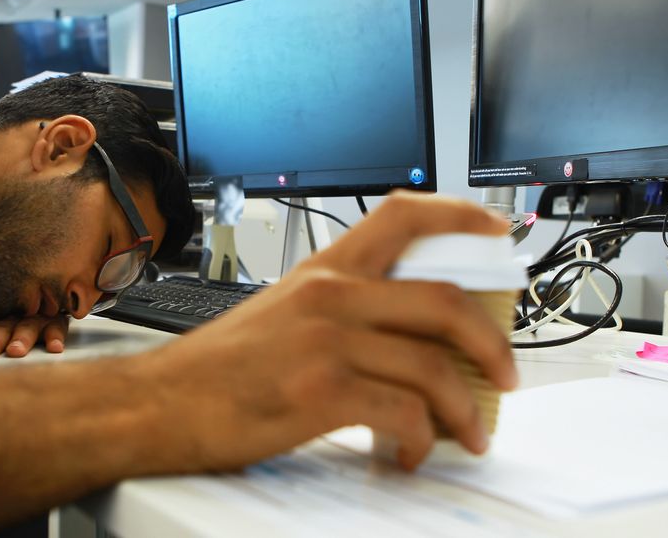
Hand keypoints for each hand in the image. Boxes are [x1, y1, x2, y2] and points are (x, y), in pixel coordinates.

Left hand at [0, 309, 69, 357]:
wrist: (41, 275)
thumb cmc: (4, 302)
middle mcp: (9, 309)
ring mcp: (33, 313)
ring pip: (27, 325)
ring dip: (22, 337)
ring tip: (15, 350)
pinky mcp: (56, 317)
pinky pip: (58, 325)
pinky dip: (56, 335)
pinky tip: (54, 346)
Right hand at [142, 193, 516, 471]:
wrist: (160, 403)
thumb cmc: (218, 366)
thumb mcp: (280, 313)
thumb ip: (339, 310)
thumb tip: (403, 337)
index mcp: (322, 270)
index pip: (403, 215)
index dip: (460, 215)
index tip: (497, 230)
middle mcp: (330, 295)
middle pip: (444, 300)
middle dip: (493, 342)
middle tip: (507, 373)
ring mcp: (327, 341)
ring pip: (434, 367)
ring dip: (466, 409)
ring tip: (470, 433)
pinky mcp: (321, 391)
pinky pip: (404, 415)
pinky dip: (422, 440)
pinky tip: (412, 453)